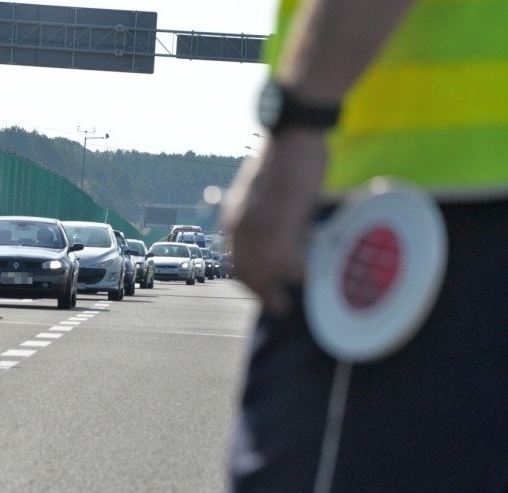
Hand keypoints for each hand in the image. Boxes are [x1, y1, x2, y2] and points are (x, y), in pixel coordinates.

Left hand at [223, 130, 327, 314]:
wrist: (291, 135)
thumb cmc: (285, 158)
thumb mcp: (264, 193)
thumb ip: (266, 217)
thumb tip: (283, 237)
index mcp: (233, 219)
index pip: (233, 260)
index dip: (247, 278)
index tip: (258, 288)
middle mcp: (239, 229)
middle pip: (245, 274)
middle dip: (260, 294)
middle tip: (276, 306)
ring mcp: (257, 232)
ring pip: (264, 276)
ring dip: (276, 293)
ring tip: (287, 305)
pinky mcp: (278, 230)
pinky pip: (289, 267)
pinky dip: (300, 276)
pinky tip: (310, 277)